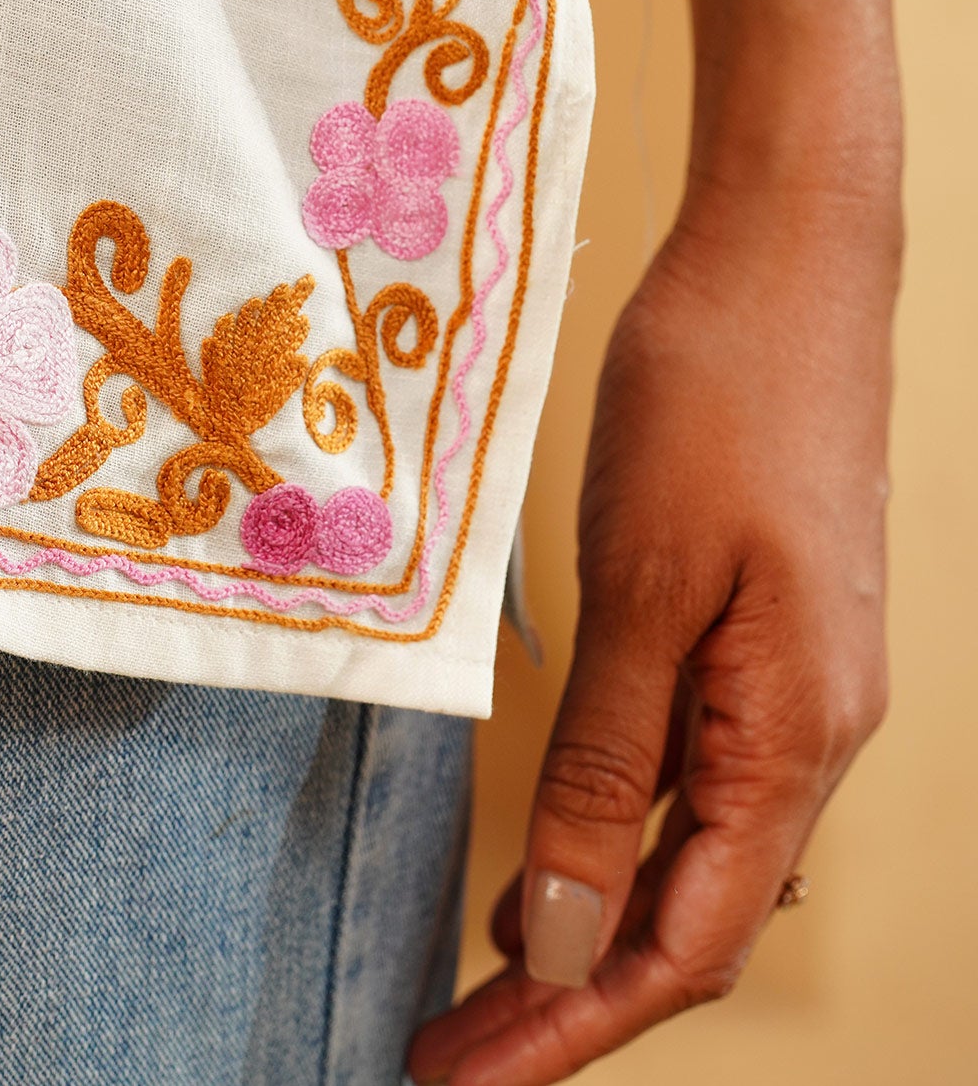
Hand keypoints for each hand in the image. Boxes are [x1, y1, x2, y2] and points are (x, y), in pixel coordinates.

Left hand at [411, 0, 899, 1084]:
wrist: (784, 260)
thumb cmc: (718, 400)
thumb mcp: (649, 589)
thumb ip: (616, 767)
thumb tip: (574, 940)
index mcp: (795, 738)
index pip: (679, 945)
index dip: (570, 1034)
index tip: (462, 1081)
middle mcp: (810, 731)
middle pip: (690, 916)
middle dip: (574, 1001)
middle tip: (454, 1050)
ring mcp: (794, 680)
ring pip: (694, 853)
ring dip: (596, 926)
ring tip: (490, 980)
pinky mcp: (763, 629)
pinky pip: (695, 775)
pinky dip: (622, 833)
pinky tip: (560, 846)